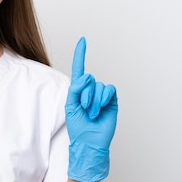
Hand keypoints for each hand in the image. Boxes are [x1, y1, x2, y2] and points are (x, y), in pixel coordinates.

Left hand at [65, 37, 117, 181]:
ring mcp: (102, 95)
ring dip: (93, 100)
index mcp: (78, 90)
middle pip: (88, 80)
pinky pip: (109, 89)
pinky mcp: (112, 100)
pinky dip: (104, 96)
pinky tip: (102, 107)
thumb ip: (74, 89)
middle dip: (84, 94)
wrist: (89, 141)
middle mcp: (91, 90)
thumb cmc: (78, 126)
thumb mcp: (70, 105)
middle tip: (84, 109)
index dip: (80, 54)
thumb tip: (86, 77)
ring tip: (92, 113)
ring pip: (98, 85)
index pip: (80, 69)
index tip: (82, 40)